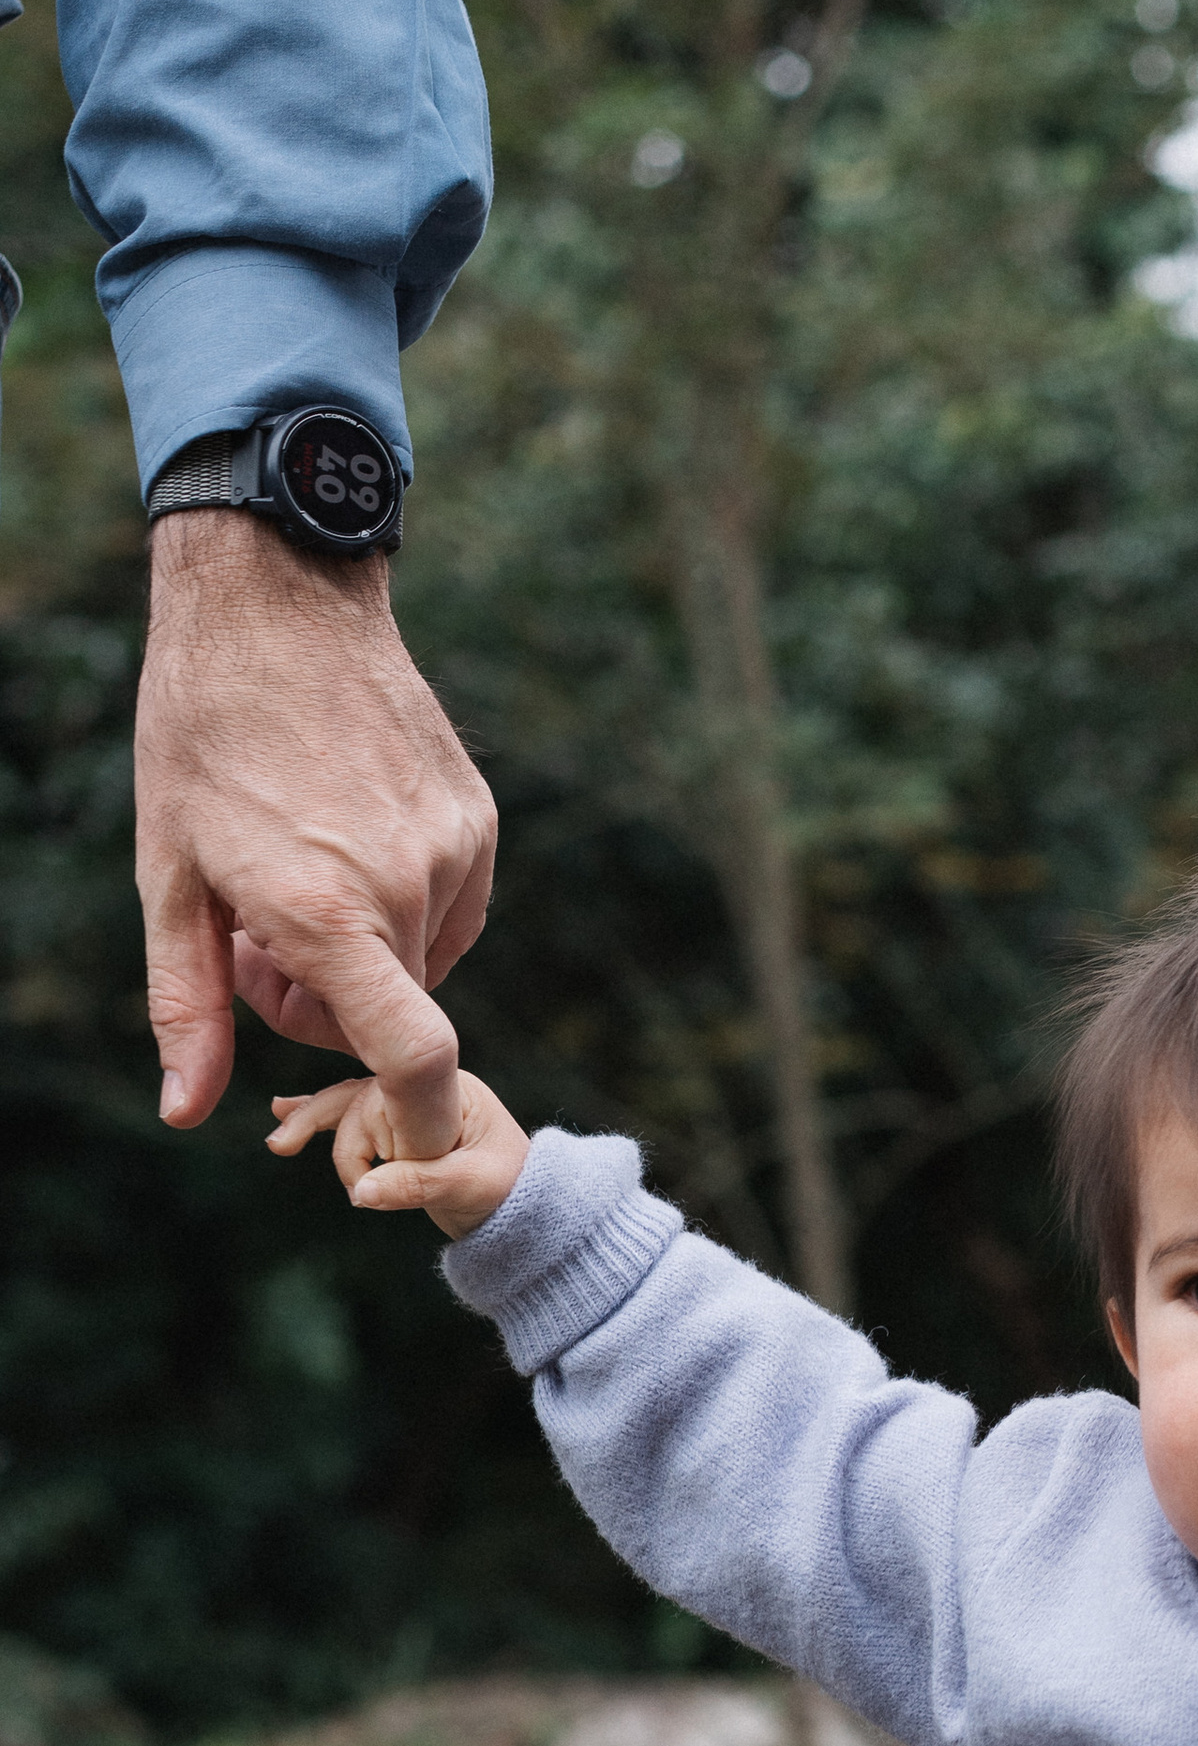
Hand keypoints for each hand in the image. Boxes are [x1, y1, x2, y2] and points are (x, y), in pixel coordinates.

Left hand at [136, 513, 496, 1152]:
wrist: (277, 605)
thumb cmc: (203, 736)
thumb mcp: (170, 875)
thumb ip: (188, 1003)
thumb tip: (184, 1112)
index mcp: (326, 911)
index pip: (413, 1055)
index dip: (420, 1118)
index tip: (408, 1139)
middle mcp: (406, 886)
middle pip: (390, 1014)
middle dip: (324, 1001)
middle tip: (258, 933)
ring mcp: (454, 850)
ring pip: (420, 961)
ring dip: (365, 949)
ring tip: (301, 870)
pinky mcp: (478, 820)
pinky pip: (450, 909)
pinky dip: (400, 905)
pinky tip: (346, 839)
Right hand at [268, 1069, 529, 1238]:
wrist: (530, 1213)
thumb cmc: (513, 1196)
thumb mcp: (469, 1190)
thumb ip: (417, 1186)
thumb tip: (360, 1193)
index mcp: (449, 1089)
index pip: (385, 1096)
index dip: (366, 1137)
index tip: (367, 1182)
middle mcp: (425, 1089)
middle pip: (359, 1094)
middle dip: (320, 1119)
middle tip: (283, 1145)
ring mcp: (411, 1107)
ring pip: (350, 1105)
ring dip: (312, 1117)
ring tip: (279, 1135)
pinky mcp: (400, 1129)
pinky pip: (355, 1119)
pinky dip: (324, 1119)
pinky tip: (287, 1112)